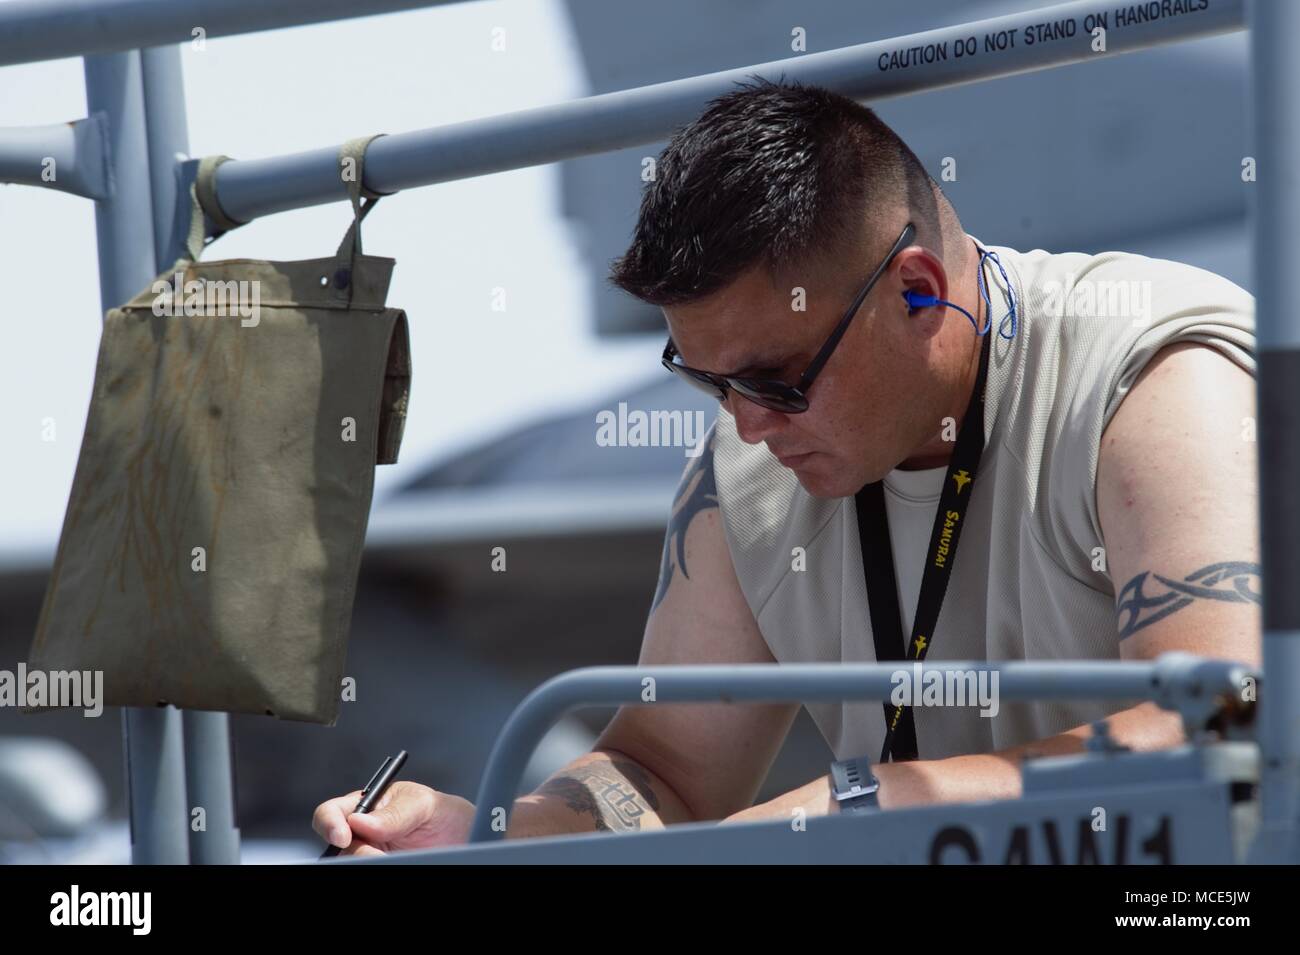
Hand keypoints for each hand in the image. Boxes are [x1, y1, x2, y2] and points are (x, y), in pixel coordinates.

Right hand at [312, 781, 475, 855]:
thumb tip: (359, 820)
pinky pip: (367, 870)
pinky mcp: (379, 865)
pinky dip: (376, 867)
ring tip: (392, 858)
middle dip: (354, 850)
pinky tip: (395, 862)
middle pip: (336, 845)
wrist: (461, 837)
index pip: (331, 812)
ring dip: (367, 862)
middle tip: (376, 855)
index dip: (330, 823)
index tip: (344, 835)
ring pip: (352, 861)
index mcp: (365, 805)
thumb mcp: (423, 804)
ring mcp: (369, 852)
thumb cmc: (440, 813)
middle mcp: (361, 832)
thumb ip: (394, 813)